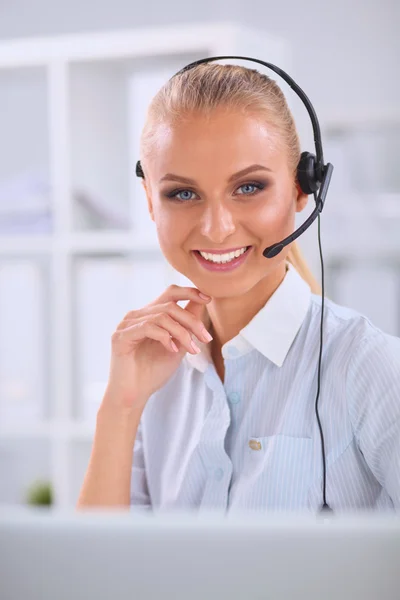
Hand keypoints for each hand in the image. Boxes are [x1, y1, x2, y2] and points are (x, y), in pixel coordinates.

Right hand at [103, 285, 212, 411]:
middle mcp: (136, 316)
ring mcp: (126, 325)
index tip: (208, 299)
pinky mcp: (120, 336)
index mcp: (148, 315)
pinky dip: (165, 337)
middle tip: (205, 338)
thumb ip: (186, 326)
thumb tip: (202, 303)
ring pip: (161, 316)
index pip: (169, 293)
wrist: (134, 396)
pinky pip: (148, 327)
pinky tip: (173, 350)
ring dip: (182, 332)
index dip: (189, 292)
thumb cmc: (153, 372)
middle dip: (192, 321)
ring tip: (192, 349)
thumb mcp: (177, 346)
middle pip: (170, 305)